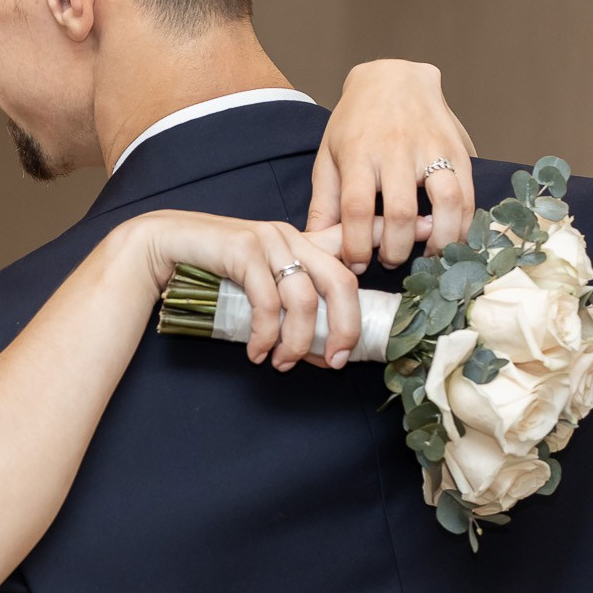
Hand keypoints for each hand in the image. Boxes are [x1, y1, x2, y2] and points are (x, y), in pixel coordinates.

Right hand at [138, 213, 366, 370]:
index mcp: (302, 241)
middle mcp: (291, 236)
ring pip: (305, 299)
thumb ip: (293, 307)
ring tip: (283, 363)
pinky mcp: (244, 249)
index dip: (387, 232)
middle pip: (341, 282)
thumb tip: (325, 351)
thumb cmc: (211, 270)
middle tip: (336, 361)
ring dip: (297, 342)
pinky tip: (256, 351)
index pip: (353, 236)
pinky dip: (266, 335)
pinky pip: (268, 301)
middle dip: (345, 328)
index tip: (431, 229)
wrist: (162, 247)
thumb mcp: (260, 283)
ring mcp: (269, 240)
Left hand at [308, 59, 474, 271]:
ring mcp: (432, 148)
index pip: (357, 208)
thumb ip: (324, 201)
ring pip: (446, 202)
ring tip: (429, 256)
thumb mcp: (329, 156)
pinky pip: (469, 193)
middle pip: (402, 212)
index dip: (358, 244)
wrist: (393, 78)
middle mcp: (397, 150)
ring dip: (439, 239)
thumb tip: (315, 242)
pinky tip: (452, 237)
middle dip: (396, 249)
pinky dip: (464, 223)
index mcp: (359, 152)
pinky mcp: (459, 149)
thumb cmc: (355, 123)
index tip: (357, 264)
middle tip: (391, 262)